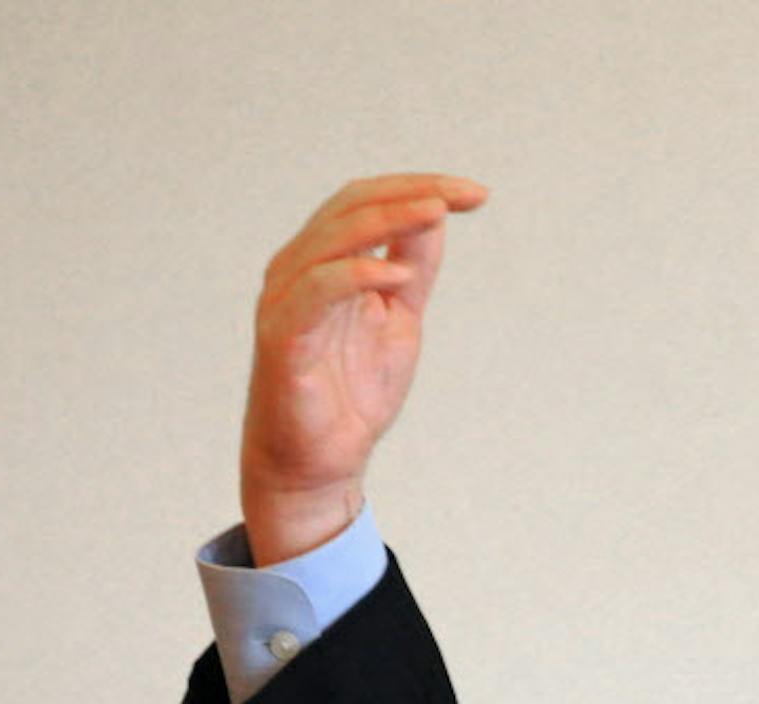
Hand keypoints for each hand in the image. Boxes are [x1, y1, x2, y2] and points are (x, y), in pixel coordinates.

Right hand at [240, 172, 487, 564]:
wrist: (322, 460)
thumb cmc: (353, 389)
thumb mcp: (401, 318)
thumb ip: (413, 268)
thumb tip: (436, 215)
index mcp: (325, 260)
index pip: (366, 201)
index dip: (419, 188)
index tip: (475, 193)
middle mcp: (298, 269)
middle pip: (349, 207)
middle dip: (411, 194)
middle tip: (463, 196)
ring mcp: (286, 300)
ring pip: (330, 239)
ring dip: (386, 220)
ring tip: (436, 214)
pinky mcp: (282, 337)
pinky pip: (315, 292)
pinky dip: (355, 275)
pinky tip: (397, 276)